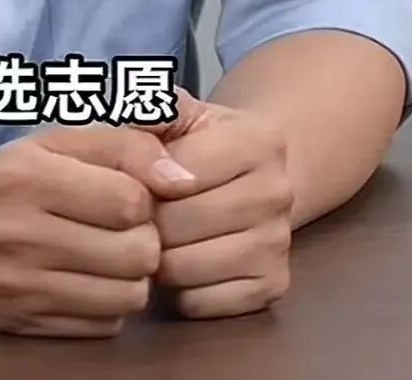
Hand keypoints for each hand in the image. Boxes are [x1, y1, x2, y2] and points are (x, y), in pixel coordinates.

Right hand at [0, 123, 195, 337]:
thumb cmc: (11, 176)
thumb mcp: (58, 141)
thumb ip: (125, 144)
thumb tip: (183, 179)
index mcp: (28, 176)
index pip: (130, 200)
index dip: (146, 197)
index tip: (132, 192)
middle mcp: (17, 233)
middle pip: (135, 253)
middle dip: (146, 239)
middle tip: (129, 228)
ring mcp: (18, 285)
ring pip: (126, 296)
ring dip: (134, 276)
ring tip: (114, 253)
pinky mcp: (22, 323)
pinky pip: (102, 326)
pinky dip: (110, 304)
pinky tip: (91, 278)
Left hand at [153, 101, 293, 318]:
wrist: (254, 177)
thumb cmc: (203, 143)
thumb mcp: (181, 112)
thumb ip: (151, 108)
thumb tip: (132, 137)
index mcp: (259, 140)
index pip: (175, 173)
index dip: (141, 177)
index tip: (136, 175)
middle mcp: (279, 193)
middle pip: (177, 224)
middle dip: (147, 220)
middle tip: (140, 211)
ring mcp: (279, 244)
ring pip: (184, 269)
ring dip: (157, 257)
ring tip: (158, 234)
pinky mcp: (273, 286)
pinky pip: (199, 303)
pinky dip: (179, 290)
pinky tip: (182, 260)